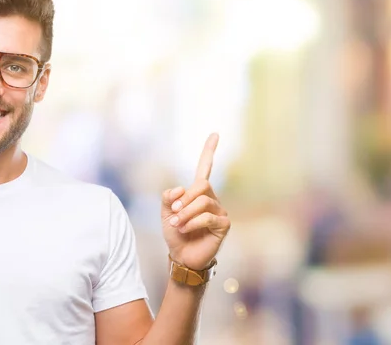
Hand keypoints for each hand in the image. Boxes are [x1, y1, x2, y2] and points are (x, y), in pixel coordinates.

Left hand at [161, 133, 230, 269]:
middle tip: (174, 212)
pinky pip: (207, 216)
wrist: (181, 256)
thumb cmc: (176, 234)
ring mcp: (219, 211)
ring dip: (186, 213)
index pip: (205, 168)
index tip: (215, 134)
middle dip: (185, 198)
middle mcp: (211, 198)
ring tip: (177, 224)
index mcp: (198, 193)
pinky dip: (192, 222)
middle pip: (201, 186)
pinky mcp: (223, 225)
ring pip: (203, 201)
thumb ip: (168, 197)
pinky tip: (186, 229)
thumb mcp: (166, 213)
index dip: (209, 151)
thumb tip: (181, 189)